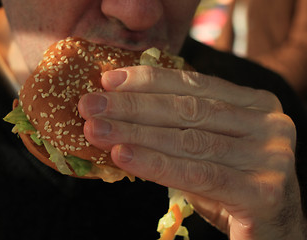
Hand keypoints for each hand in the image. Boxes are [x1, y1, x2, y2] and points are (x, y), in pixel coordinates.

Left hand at [78, 66, 306, 239]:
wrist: (270, 229)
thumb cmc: (231, 183)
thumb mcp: (206, 147)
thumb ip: (178, 125)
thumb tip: (120, 107)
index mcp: (256, 104)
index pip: (195, 84)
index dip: (148, 81)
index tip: (108, 80)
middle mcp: (270, 124)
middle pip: (188, 110)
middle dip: (133, 107)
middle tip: (90, 105)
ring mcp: (271, 156)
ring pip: (189, 141)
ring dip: (135, 133)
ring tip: (97, 130)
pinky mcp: (264, 191)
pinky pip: (197, 175)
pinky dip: (156, 164)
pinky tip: (123, 155)